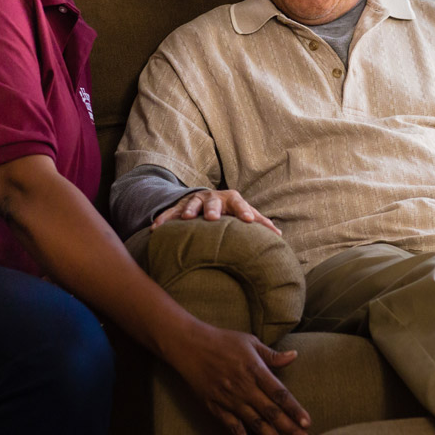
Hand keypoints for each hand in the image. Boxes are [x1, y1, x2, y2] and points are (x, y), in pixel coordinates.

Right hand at [152, 189, 280, 234]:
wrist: (207, 200)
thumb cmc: (231, 211)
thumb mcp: (244, 213)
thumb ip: (260, 223)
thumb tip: (279, 236)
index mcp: (231, 199)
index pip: (239, 203)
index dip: (244, 211)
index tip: (249, 221)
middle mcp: (213, 198)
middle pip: (213, 201)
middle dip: (212, 209)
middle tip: (212, 218)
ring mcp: (195, 201)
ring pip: (191, 203)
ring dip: (188, 210)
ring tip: (187, 219)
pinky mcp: (179, 207)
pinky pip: (170, 213)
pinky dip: (164, 220)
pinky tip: (156, 229)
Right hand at [170, 322, 310, 434]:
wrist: (189, 346)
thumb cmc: (223, 341)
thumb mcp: (250, 342)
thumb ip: (272, 355)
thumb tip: (294, 356)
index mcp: (255, 370)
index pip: (279, 393)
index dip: (294, 409)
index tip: (307, 422)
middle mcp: (244, 387)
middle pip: (270, 412)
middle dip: (289, 428)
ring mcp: (229, 399)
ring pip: (254, 423)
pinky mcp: (216, 407)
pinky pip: (231, 427)